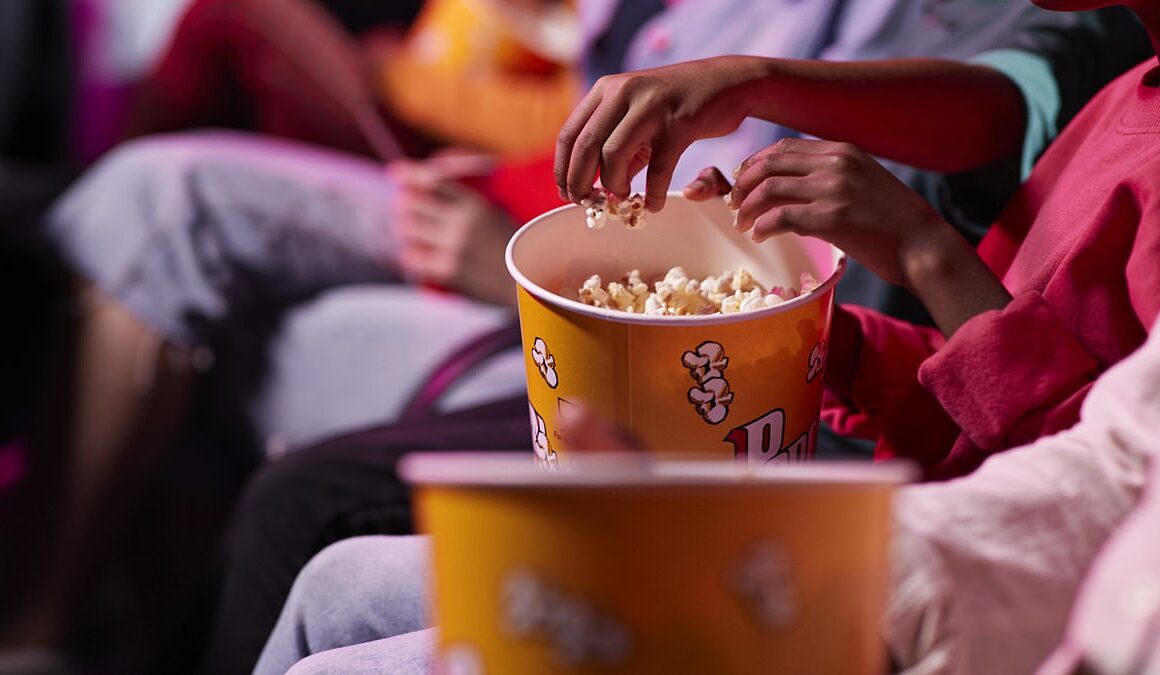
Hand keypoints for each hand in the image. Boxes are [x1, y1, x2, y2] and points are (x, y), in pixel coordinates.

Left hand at [390, 159, 516, 307]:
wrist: (526, 283)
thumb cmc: (510, 249)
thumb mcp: (495, 215)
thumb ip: (466, 204)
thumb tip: (432, 187)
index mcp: (475, 204)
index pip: (433, 181)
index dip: (410, 175)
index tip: (394, 174)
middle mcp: (462, 221)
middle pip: (412, 203)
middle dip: (405, 207)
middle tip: (405, 215)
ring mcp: (454, 245)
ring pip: (407, 228)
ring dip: (406, 232)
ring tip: (411, 237)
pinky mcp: (448, 269)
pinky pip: (412, 257)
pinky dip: (410, 256)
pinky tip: (416, 258)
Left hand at [555, 56, 769, 211]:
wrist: (725, 82)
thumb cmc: (676, 104)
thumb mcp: (637, 115)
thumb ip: (615, 144)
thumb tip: (594, 186)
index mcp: (607, 90)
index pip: (569, 134)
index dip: (563, 169)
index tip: (566, 193)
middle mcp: (624, 92)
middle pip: (585, 147)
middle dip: (580, 183)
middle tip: (588, 203)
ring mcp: (651, 106)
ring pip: (613, 156)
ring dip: (614, 186)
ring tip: (623, 198)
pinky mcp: (679, 123)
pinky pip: (658, 168)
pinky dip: (653, 194)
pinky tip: (653, 205)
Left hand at [704, 138, 1011, 335]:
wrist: (922, 244)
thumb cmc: (892, 221)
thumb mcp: (863, 181)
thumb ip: (830, 175)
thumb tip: (791, 187)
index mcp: (842, 150)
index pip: (783, 148)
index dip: (755, 163)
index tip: (742, 181)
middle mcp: (836, 163)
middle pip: (769, 163)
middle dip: (743, 184)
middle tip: (733, 204)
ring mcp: (833, 189)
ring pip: (769, 189)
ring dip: (747, 208)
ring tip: (741, 224)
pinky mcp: (832, 218)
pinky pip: (780, 217)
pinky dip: (762, 226)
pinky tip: (758, 236)